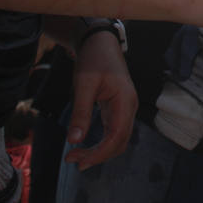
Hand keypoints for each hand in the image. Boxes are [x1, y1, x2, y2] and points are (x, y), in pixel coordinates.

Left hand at [65, 32, 138, 170]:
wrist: (100, 41)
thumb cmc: (93, 59)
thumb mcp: (83, 85)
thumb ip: (81, 113)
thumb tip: (74, 140)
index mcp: (125, 102)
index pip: (116, 137)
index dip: (99, 153)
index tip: (78, 160)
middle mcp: (129, 107)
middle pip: (119, 142)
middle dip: (98, 155)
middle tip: (72, 160)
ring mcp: (125, 108)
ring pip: (118, 139)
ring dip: (99, 151)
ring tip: (76, 155)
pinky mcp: (118, 108)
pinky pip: (114, 131)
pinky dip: (101, 142)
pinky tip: (85, 145)